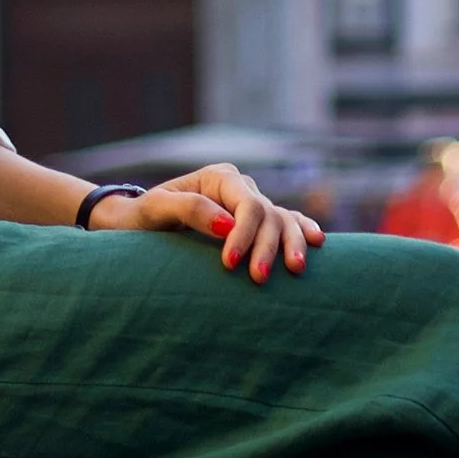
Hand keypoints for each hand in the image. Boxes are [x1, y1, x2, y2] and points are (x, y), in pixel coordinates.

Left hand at [87, 165, 324, 282]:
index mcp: (219, 177)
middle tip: (259, 279)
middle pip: (268, 214)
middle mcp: (240, 188)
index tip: (231, 264)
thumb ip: (189, 209)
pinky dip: (302, 230)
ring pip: (283, 219)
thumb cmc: (145, 217)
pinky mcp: (257, 225)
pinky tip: (318, 241)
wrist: (140, 225)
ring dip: (292, 243)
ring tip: (297, 269)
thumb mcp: (158, 209)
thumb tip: (227, 225)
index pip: (246, 204)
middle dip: (268, 246)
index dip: (245, 234)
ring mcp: (252, 205)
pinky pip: (287, 222)